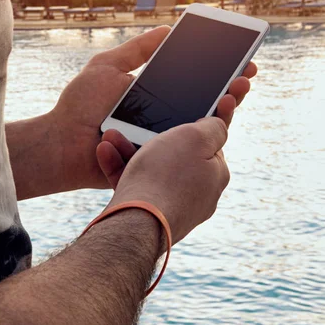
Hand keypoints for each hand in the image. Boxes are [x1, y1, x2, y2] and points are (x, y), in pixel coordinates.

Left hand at [50, 26, 256, 190]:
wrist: (61, 145)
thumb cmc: (80, 106)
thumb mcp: (108, 67)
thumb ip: (138, 50)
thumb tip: (169, 29)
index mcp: (156, 97)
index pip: (195, 84)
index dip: (218, 73)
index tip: (240, 60)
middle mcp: (163, 119)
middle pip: (205, 105)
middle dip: (230, 90)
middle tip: (246, 76)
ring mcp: (162, 142)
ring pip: (201, 129)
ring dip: (224, 111)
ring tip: (238, 92)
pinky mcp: (158, 162)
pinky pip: (184, 152)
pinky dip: (205, 137)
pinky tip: (219, 119)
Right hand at [99, 118, 229, 244]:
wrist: (134, 225)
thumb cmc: (165, 176)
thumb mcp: (196, 138)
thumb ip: (213, 127)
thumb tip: (220, 126)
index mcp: (215, 175)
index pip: (212, 142)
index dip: (208, 117)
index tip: (209, 99)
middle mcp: (198, 194)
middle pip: (176, 154)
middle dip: (154, 133)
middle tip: (140, 119)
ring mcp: (172, 207)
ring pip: (150, 169)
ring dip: (130, 148)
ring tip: (111, 133)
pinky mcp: (147, 217)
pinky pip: (134, 186)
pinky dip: (119, 168)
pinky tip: (104, 151)